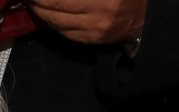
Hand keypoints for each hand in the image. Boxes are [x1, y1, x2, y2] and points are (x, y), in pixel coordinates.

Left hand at [29, 0, 146, 43]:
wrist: (147, 15)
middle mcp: (100, 10)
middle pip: (56, 5)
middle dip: (36, 0)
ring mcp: (95, 28)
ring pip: (55, 21)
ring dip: (38, 11)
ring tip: (31, 2)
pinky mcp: (92, 40)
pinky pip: (63, 32)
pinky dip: (50, 22)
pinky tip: (44, 14)